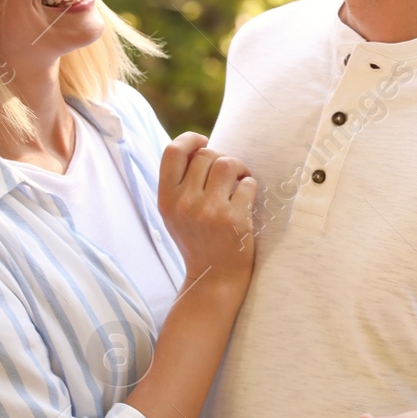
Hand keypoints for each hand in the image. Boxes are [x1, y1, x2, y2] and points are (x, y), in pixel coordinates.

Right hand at [158, 132, 256, 290]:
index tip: (203, 141)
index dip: (190, 139)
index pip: (172, 152)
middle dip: (221, 157)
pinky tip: (247, 199)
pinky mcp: (234, 219)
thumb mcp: (175, 212)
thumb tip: (199, 146)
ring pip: (227, 163)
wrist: (214, 277)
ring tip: (240, 180)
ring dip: (239, 168)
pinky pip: (248, 184)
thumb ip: (180, 182)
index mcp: (166, 199)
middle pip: (205, 154)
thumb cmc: (197, 239)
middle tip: (228, 173)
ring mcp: (209, 211)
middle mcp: (184, 203)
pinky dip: (251, 186)